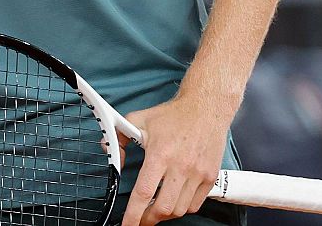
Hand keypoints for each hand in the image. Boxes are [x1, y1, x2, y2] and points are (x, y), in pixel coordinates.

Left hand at [120, 93, 232, 225]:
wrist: (206, 108)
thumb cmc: (173, 115)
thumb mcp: (139, 120)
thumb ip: (120, 138)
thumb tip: (111, 154)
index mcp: (160, 154)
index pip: (144, 193)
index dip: (134, 214)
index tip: (127, 225)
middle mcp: (181, 167)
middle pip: (163, 208)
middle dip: (148, 219)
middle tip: (140, 219)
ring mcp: (198, 174)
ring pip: (179, 210)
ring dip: (165, 214)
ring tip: (155, 210)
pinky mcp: (210, 177)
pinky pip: (194, 204)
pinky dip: (182, 208)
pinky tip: (173, 201)